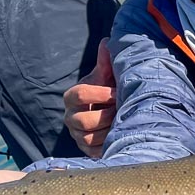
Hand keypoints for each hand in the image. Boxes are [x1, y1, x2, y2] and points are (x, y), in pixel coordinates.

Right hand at [64, 38, 116, 156]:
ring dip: (108, 130)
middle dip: (105, 115)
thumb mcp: (107, 76)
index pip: (78, 94)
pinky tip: (120, 134)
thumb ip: (105, 62)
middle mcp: (70, 117)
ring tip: (123, 122)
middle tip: (121, 110)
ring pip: (88, 138)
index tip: (117, 92)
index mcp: (72, 97)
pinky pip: (94, 151)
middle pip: (82, 120)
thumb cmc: (109, 90)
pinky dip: (108, 143)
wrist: (113, 111)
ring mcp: (77, 135)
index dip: (99, 94)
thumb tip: (106, 43)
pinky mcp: (87, 150)